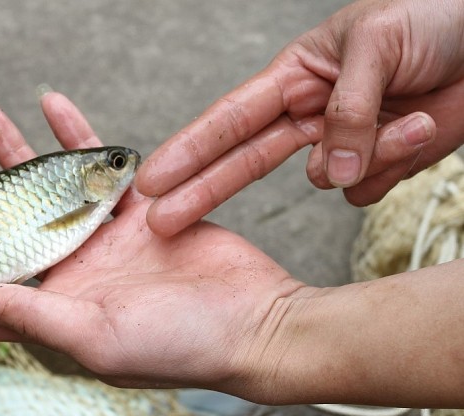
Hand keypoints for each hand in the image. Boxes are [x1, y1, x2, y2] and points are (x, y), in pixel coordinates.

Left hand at [0, 93, 306, 400]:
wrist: (254, 323)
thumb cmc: (179, 349)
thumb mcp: (95, 340)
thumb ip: (30, 315)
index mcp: (45, 308)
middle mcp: (62, 271)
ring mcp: (94, 237)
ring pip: (39, 183)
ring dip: (8, 146)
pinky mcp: (131, 210)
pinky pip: (94, 164)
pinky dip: (73, 132)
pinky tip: (48, 105)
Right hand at [136, 0, 463, 235]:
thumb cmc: (434, 17)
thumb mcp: (376, 44)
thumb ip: (345, 112)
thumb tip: (328, 174)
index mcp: (296, 75)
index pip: (230, 118)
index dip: (188, 150)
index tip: (152, 180)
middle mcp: (309, 114)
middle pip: (243, 163)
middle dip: (202, 191)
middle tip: (163, 223)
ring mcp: (342, 145)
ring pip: (324, 180)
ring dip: (368, 155)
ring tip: (412, 116)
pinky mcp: (377, 167)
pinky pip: (367, 190)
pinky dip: (396, 166)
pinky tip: (421, 129)